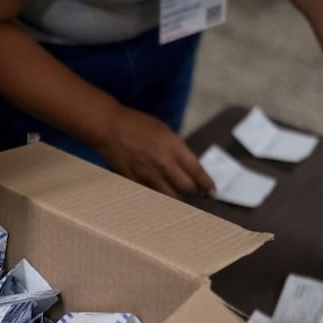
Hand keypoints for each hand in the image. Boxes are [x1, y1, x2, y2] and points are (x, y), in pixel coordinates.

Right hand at [94, 106, 214, 198]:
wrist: (110, 127)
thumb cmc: (137, 125)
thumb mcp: (164, 131)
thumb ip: (177, 149)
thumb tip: (187, 166)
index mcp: (174, 147)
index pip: (197, 171)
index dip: (207, 184)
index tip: (212, 192)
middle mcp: (164, 163)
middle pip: (187, 187)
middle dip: (194, 192)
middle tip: (197, 193)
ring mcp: (149, 174)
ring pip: (171, 196)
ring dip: (178, 197)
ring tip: (180, 195)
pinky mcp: (135, 181)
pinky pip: (152, 195)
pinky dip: (159, 196)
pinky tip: (161, 194)